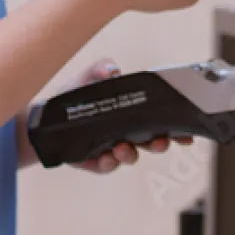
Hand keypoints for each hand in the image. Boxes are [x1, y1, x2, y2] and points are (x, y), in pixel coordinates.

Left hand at [68, 58, 193, 174]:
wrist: (48, 117)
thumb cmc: (74, 95)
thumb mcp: (88, 76)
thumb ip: (101, 68)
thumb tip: (112, 71)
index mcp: (132, 112)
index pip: (160, 121)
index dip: (176, 130)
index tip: (186, 135)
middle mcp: (127, 133)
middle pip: (153, 143)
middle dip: (160, 144)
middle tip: (159, 141)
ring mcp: (113, 149)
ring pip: (131, 157)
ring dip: (131, 154)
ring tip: (122, 148)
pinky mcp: (96, 161)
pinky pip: (107, 167)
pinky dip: (108, 163)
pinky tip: (105, 157)